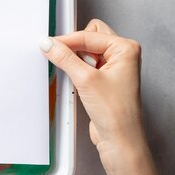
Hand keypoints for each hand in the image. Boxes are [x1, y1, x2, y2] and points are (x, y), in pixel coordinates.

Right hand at [39, 19, 145, 170]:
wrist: (119, 139)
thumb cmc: (116, 113)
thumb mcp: (85, 79)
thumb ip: (64, 58)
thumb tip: (49, 44)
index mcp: (126, 49)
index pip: (88, 35)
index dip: (67, 41)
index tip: (48, 45)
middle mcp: (122, 55)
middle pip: (89, 37)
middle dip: (74, 46)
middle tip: (62, 57)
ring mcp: (113, 66)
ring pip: (86, 50)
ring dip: (75, 58)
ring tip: (73, 73)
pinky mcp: (104, 78)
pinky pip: (85, 63)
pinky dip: (76, 68)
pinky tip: (74, 79)